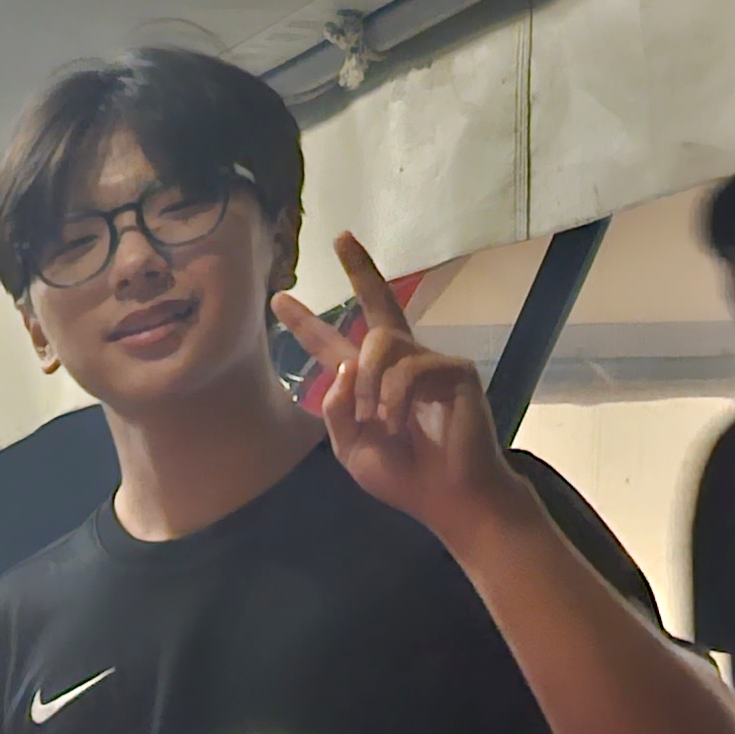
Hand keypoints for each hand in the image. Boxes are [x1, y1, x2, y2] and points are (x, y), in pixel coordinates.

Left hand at [274, 233, 523, 545]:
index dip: (307, 324)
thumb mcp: (349, 448)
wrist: (447, 496)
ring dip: (369, 386)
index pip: (335, 346)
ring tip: (378, 421)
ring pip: (381, 345)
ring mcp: (429, 362)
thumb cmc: (402, 475)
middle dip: (360, 269)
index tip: (280, 299)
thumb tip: (343, 367)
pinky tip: (401, 422)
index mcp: (369, 383)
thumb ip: (336, 409)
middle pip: (379, 305)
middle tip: (339, 238)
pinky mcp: (454, 370)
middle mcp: (400, 363)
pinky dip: (394, 399)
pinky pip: (408, 369)